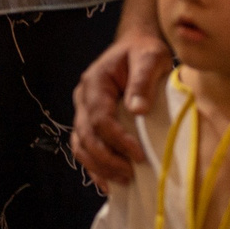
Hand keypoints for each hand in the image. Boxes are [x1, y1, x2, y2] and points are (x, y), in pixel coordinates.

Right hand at [71, 29, 173, 187]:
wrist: (135, 46)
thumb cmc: (144, 51)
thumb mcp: (149, 58)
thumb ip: (143, 81)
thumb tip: (138, 110)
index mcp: (94, 83)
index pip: (99, 118)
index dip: (117, 140)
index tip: (139, 156)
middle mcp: (83, 99)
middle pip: (85, 136)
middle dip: (106, 159)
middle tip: (130, 174)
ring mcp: (83, 111)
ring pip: (80, 145)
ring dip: (98, 166)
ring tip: (123, 180)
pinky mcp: (90, 121)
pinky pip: (84, 147)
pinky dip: (94, 166)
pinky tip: (109, 182)